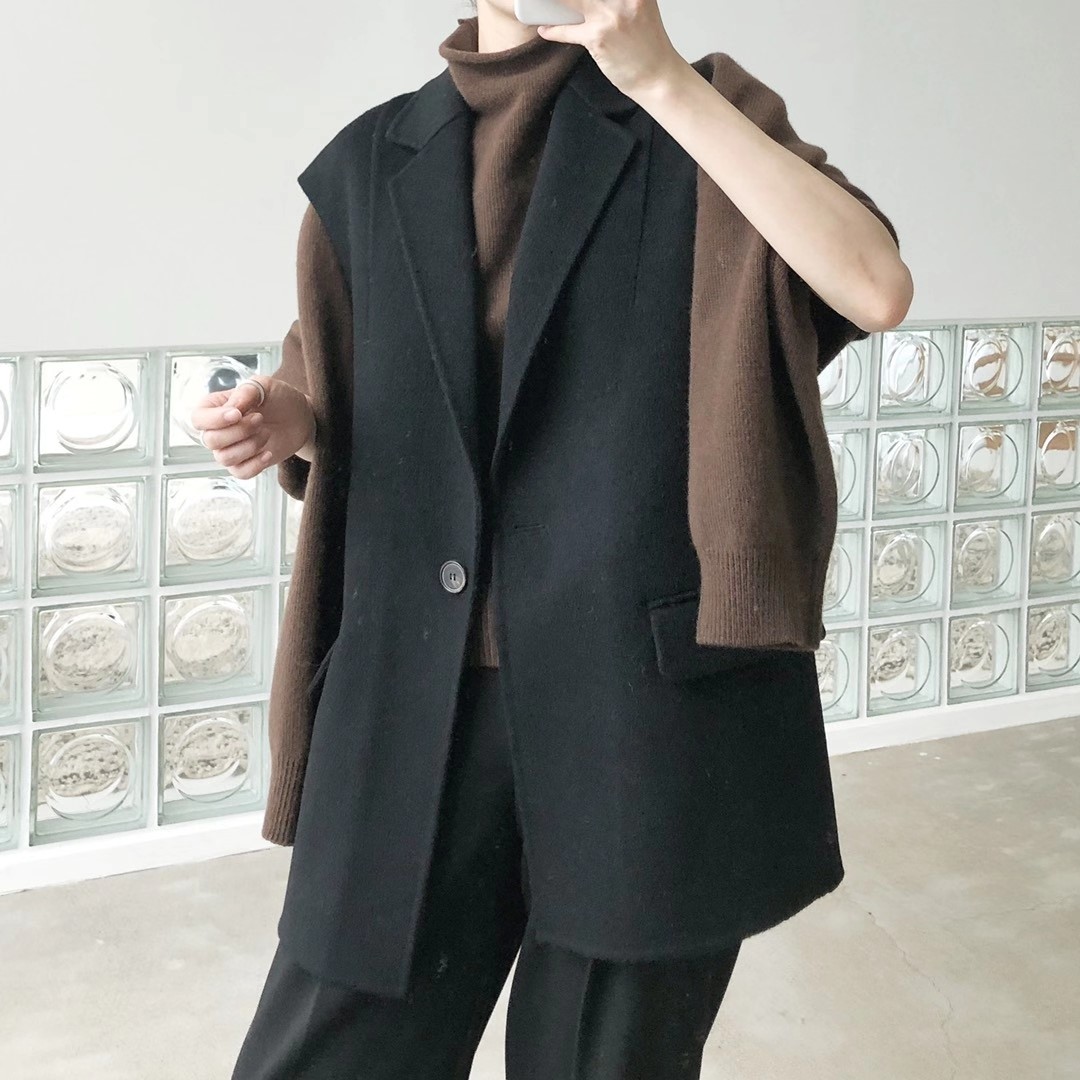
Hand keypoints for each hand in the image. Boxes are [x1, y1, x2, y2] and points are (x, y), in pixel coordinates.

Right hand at [188, 375, 316, 479]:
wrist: (299, 418)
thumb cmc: (278, 398)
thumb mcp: (264, 385)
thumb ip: (246, 392)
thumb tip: (232, 407)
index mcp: (214, 408)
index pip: (198, 419)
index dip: (215, 420)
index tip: (238, 414)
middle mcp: (217, 430)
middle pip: (211, 440)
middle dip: (239, 431)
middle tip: (260, 419)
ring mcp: (229, 449)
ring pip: (224, 458)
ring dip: (249, 446)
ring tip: (266, 433)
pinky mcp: (244, 464)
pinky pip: (239, 473)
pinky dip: (255, 465)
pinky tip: (268, 453)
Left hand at [535, 0, 682, 98]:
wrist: (657, 76)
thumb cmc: (648, 46)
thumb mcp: (639, 7)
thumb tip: (588, 0)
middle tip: (553, 1)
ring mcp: (610, 16)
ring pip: (571, 1)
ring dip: (554, 4)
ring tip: (541, 4)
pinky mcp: (598, 37)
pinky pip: (567, 30)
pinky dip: (553, 30)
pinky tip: (546, 29)